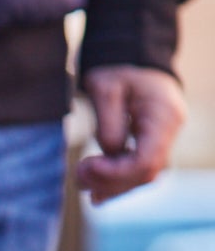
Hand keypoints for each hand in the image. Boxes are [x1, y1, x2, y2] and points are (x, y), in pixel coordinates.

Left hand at [78, 66, 186, 205]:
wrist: (135, 59)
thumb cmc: (120, 70)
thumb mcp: (107, 89)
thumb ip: (108, 124)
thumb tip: (109, 155)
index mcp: (164, 115)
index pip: (146, 160)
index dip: (115, 172)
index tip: (87, 166)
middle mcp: (171, 130)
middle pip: (145, 173)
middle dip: (110, 181)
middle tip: (79, 176)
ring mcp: (165, 138)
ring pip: (143, 176)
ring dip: (112, 186)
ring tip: (84, 183)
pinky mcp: (154, 144)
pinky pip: (139, 170)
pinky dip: (118, 181)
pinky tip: (97, 190)